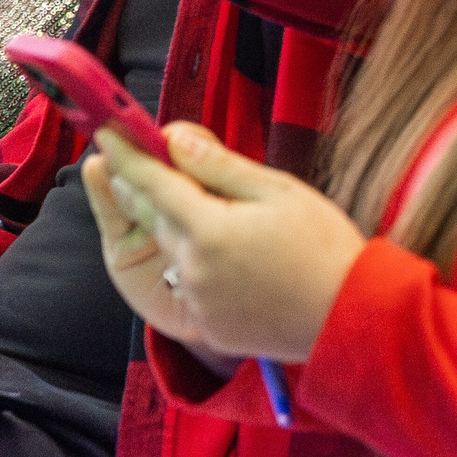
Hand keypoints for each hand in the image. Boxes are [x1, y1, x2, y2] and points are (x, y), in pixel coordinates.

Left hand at [82, 123, 368, 363]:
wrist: (350, 316)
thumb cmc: (324, 246)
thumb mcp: (279, 191)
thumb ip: (220, 166)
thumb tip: (174, 139)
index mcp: (210, 229)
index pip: (153, 182)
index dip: (128, 154)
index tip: (107, 132)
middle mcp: (193, 268)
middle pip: (159, 218)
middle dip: (159, 192)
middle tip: (172, 171)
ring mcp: (197, 301)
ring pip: (175, 251)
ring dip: (186, 230)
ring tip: (232, 224)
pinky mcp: (208, 325)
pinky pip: (192, 286)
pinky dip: (203, 267)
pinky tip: (243, 264)